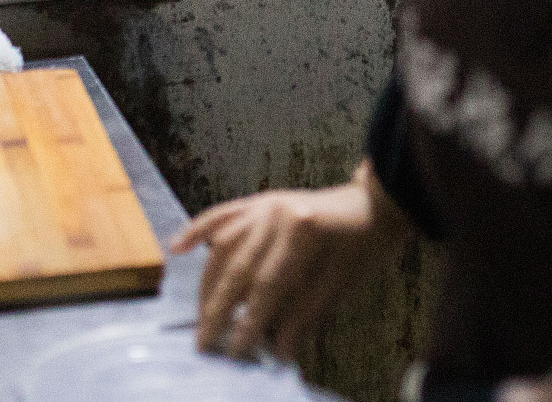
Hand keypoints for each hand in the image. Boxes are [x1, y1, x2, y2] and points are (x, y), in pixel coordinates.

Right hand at [170, 166, 407, 361]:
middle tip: (205, 342)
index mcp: (303, 233)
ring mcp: (265, 203)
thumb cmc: (361, 247)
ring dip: (206, 282)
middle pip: (237, 267)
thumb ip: (304, 316)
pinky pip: (221, 214)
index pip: (266, 287)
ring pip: (222, 244)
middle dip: (218, 309)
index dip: (249, 322)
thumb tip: (276, 351)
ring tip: (201, 315)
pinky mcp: (260, 200)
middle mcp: (277, 214)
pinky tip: (176, 248)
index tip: (236, 350)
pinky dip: (197, 230)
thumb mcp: (339, 285)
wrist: (375, 205)